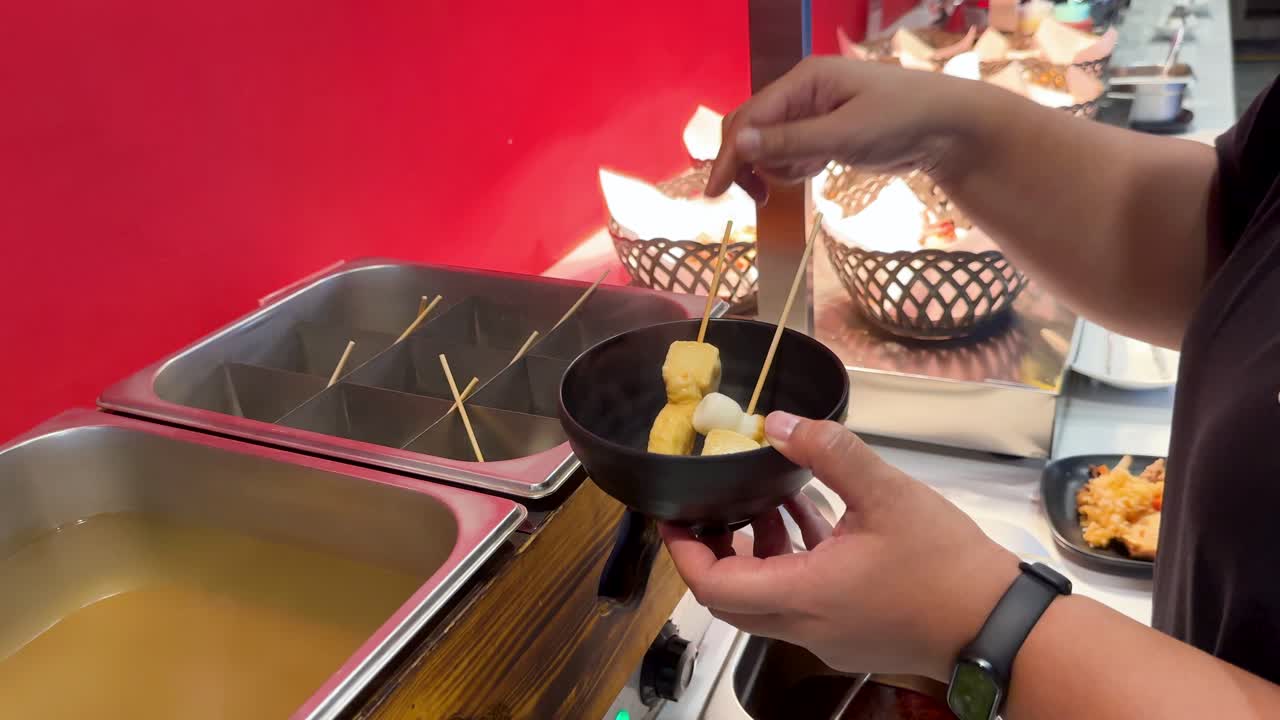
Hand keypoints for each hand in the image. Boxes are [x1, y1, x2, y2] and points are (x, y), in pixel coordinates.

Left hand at [660, 412, 1019, 680]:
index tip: (672, 518)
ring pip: (766, 600)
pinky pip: (800, 601)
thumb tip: (780, 422)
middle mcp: (805, 626)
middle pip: (730, 598)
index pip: (713, 586)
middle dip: (713, 550)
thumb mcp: (887, 493)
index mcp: (803, 595)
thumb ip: (829, 452)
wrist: (1000, 627)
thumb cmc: (948, 567)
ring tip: (769, 499)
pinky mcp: (850, 635)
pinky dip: (793, 563)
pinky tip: (815, 519)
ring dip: (758, 551)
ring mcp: (827, 637)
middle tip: (712, 506)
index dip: (683, 552)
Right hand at [707, 56, 994, 201]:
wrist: (950, 129)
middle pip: (753, 129)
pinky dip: (794, 168)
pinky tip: (817, 171)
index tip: (715, 192)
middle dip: (749, 163)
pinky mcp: (824, 132)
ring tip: (806, 176)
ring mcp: (813, 112)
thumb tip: (739, 145)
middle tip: (756, 199)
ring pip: (769, 146)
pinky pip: (790, 153)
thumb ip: (790, 141)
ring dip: (776, 168)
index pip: (751, 117)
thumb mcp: (845, 135)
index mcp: (805, 80)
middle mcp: (803, 92)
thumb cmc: (902, 121)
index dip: (731, 155)